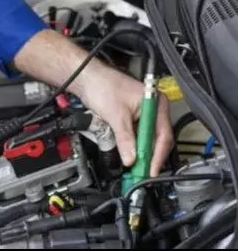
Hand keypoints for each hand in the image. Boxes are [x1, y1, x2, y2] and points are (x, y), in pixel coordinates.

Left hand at [79, 62, 173, 176]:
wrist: (87, 77)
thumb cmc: (103, 85)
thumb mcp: (116, 115)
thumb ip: (125, 139)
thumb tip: (131, 158)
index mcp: (156, 102)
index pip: (163, 135)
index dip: (157, 155)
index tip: (150, 169)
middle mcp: (153, 107)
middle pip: (158, 139)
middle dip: (150, 157)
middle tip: (143, 173)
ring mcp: (144, 113)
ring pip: (148, 139)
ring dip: (142, 154)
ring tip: (137, 169)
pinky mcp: (134, 118)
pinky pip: (139, 136)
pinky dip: (135, 147)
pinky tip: (131, 156)